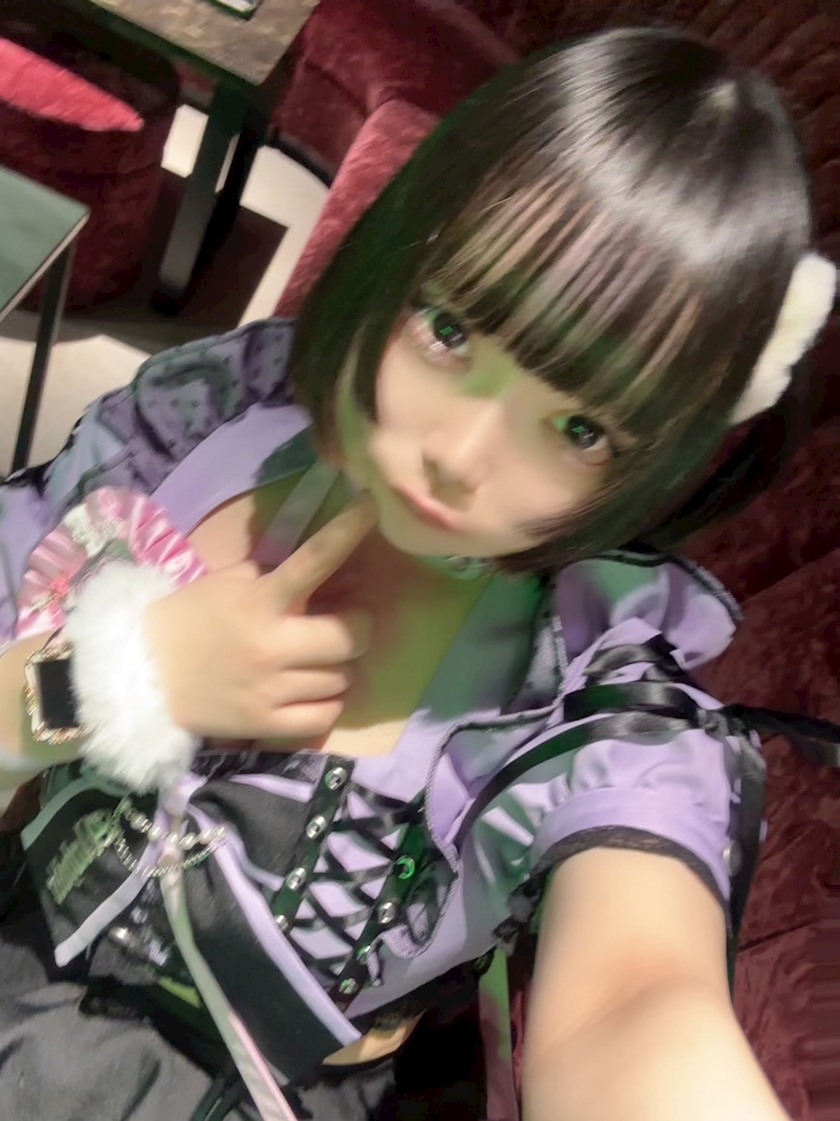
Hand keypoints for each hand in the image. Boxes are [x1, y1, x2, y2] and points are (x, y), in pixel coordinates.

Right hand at [144, 493, 376, 740]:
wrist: (139, 675)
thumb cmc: (191, 620)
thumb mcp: (231, 583)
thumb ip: (280, 577)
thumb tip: (339, 574)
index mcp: (260, 600)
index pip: (314, 559)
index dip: (347, 530)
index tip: (372, 506)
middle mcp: (270, 645)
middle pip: (352, 636)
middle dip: (356, 627)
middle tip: (341, 625)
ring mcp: (270, 689)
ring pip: (343, 678)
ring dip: (337, 666)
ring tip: (314, 660)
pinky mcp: (265, 725)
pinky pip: (326, 715)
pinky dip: (326, 703)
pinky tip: (310, 692)